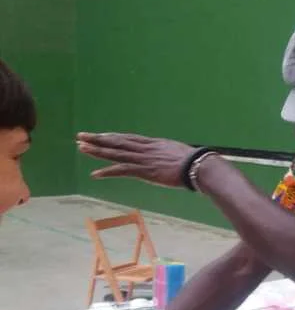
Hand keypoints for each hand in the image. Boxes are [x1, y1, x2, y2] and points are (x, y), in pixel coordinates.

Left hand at [77, 132, 196, 187]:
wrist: (198, 165)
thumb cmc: (194, 161)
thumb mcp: (178, 152)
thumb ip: (168, 153)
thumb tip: (169, 156)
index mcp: (153, 143)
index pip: (128, 138)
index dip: (112, 137)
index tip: (100, 135)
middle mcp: (145, 149)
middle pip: (117, 142)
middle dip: (98, 139)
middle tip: (81, 135)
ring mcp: (144, 159)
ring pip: (116, 153)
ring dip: (97, 151)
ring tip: (81, 147)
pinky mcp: (145, 171)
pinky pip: (123, 170)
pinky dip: (108, 171)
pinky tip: (95, 173)